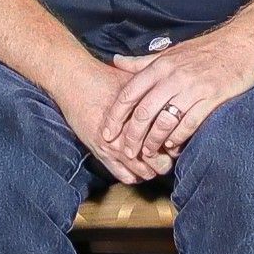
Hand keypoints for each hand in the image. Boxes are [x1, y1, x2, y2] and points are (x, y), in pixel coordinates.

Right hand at [52, 55, 167, 184]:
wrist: (75, 81)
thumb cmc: (106, 78)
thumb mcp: (137, 81)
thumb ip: (156, 92)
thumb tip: (177, 96)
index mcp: (143, 119)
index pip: (168, 143)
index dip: (175, 146)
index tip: (175, 143)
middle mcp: (130, 136)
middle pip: (159, 162)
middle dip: (165, 162)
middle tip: (167, 157)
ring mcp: (115, 148)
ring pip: (142, 172)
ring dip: (150, 171)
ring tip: (152, 163)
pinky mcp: (101, 153)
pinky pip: (123, 175)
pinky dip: (133, 176)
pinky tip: (137, 168)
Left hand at [102, 20, 253, 170]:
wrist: (241, 44)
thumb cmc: (204, 50)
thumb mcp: (170, 53)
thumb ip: (142, 62)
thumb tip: (116, 62)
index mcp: (160, 66)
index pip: (129, 94)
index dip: (115, 117)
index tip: (107, 134)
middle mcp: (174, 77)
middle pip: (144, 113)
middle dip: (132, 137)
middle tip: (127, 152)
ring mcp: (193, 88)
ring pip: (165, 121)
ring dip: (154, 142)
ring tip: (149, 153)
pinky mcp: (212, 98)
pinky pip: (189, 123)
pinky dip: (178, 138)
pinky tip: (172, 145)